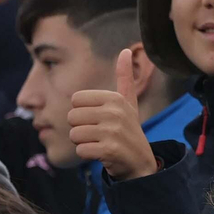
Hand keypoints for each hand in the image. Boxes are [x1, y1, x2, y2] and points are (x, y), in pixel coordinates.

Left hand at [69, 49, 158, 180]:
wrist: (141, 163)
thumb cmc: (129, 130)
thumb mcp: (128, 103)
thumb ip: (124, 78)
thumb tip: (125, 50)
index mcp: (115, 98)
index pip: (75, 100)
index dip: (82, 112)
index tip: (98, 119)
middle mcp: (115, 112)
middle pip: (72, 117)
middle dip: (80, 129)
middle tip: (98, 134)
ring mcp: (113, 131)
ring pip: (74, 135)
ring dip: (83, 142)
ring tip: (99, 143)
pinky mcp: (109, 150)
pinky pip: (80, 150)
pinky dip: (87, 154)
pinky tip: (101, 154)